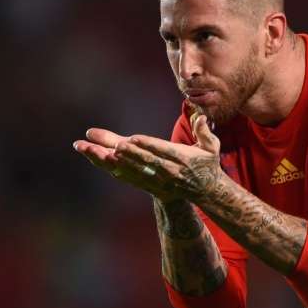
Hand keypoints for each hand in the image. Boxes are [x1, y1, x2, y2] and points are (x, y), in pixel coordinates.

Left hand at [73, 115, 223, 202]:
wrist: (206, 191)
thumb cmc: (208, 163)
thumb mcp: (211, 147)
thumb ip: (204, 131)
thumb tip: (200, 117)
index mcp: (182, 159)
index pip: (162, 151)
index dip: (146, 145)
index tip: (132, 139)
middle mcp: (168, 171)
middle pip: (143, 160)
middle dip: (124, 151)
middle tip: (107, 143)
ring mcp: (158, 179)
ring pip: (132, 169)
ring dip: (112, 160)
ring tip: (95, 150)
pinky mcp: (151, 185)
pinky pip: (130, 177)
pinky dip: (115, 169)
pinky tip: (100, 160)